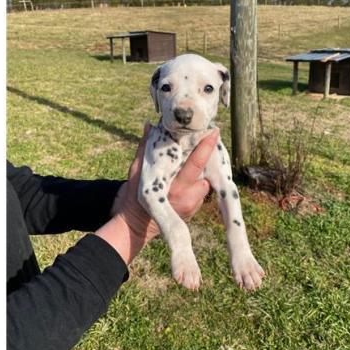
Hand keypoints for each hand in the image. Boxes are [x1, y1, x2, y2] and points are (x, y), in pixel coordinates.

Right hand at [101, 123, 218, 263]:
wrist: (137, 224)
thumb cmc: (135, 194)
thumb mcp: (136, 170)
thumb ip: (144, 147)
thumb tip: (150, 125)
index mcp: (174, 186)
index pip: (196, 162)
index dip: (207, 146)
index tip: (213, 131)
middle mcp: (188, 196)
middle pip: (206, 170)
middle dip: (208, 155)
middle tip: (207, 138)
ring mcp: (193, 205)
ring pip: (205, 180)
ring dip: (201, 171)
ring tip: (189, 165)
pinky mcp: (195, 209)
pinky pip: (202, 190)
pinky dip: (198, 183)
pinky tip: (187, 180)